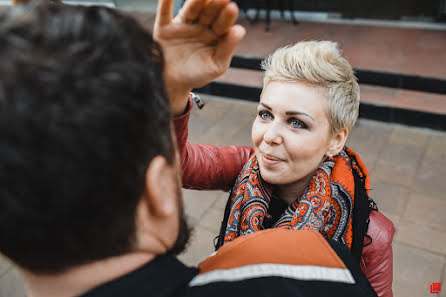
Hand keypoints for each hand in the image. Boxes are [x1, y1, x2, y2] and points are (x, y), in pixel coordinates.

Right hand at [154, 0, 245, 114]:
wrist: (173, 85)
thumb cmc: (197, 76)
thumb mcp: (216, 66)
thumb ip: (227, 49)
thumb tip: (240, 30)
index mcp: (215, 35)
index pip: (223, 23)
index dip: (227, 16)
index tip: (232, 8)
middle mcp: (200, 26)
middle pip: (208, 12)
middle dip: (214, 4)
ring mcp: (183, 25)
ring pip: (190, 10)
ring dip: (195, 0)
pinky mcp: (164, 28)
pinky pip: (164, 13)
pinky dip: (165, 2)